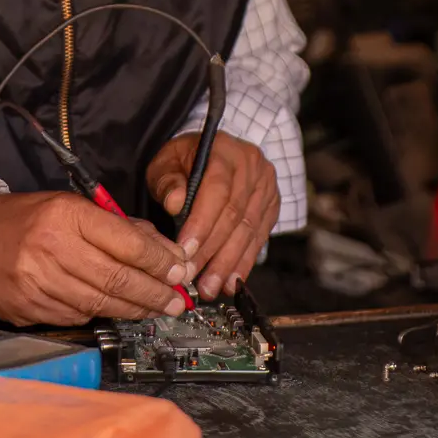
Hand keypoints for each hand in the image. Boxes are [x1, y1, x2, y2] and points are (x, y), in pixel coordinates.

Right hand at [0, 191, 189, 326]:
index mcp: (65, 215)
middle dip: (154, 293)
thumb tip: (163, 252)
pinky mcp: (30, 307)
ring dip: (134, 309)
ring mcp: (38, 281)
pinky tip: (113, 309)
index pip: (126, 242)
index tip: (179, 270)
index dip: (159, 261)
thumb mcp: (69, 208)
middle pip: (117, 278)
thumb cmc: (24, 221)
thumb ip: (116, 227)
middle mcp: (52, 247)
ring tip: (154, 309)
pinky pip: (78, 315)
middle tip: (176, 301)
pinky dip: (100, 314)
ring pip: (100, 302)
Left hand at [146, 132, 278, 299]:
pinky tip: (230, 281)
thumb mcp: (166, 162)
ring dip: (228, 263)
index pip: (217, 191)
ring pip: (248, 231)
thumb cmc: (184, 160)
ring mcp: (266, 187)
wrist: (212, 153)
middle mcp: (252, 167)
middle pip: (234, 215)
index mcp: (225, 151)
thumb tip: (175, 203)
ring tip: (210, 286)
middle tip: (194, 278)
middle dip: (213, 252)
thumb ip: (168, 181)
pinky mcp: (271, 206)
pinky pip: (258, 238)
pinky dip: (243, 262)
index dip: (202, 224)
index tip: (185, 251)